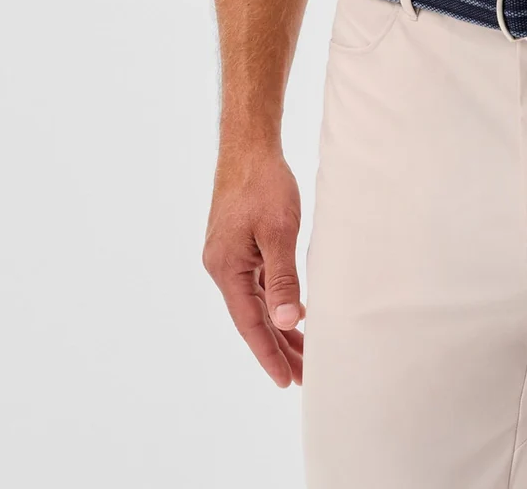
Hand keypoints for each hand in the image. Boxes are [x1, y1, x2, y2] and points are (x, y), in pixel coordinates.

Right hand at [202, 149, 305, 386]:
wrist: (249, 146)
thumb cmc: (263, 184)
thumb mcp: (278, 232)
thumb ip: (282, 279)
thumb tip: (285, 323)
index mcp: (226, 269)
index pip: (250, 324)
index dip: (268, 354)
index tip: (285, 381)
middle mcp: (223, 267)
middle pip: (252, 318)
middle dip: (278, 348)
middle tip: (303, 376)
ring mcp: (230, 257)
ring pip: (257, 302)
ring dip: (279, 326)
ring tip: (303, 355)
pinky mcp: (239, 246)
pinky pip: (258, 284)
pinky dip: (276, 301)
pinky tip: (295, 314)